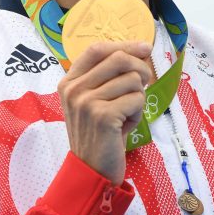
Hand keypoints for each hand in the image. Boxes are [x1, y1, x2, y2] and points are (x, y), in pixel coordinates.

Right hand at [57, 40, 152, 184]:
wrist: (91, 170)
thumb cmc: (100, 133)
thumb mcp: (96, 100)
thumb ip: (108, 76)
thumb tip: (140, 50)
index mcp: (69, 82)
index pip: (97, 49)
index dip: (124, 44)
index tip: (144, 48)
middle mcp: (74, 89)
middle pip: (119, 59)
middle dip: (140, 69)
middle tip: (144, 85)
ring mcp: (86, 102)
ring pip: (132, 79)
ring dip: (138, 97)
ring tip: (127, 114)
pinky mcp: (103, 115)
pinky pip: (137, 99)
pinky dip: (138, 112)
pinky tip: (126, 125)